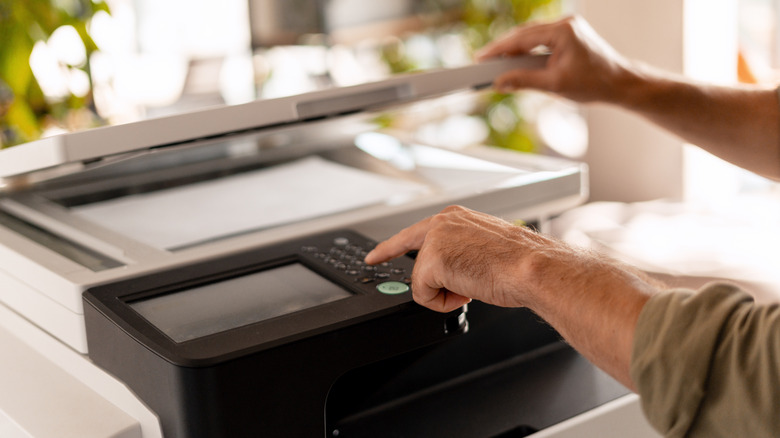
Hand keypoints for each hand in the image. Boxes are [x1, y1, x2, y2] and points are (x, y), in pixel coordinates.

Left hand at [364, 205, 552, 312]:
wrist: (532, 268)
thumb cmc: (520, 263)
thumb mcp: (483, 250)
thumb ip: (459, 254)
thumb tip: (452, 274)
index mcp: (456, 218)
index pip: (415, 231)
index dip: (390, 246)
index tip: (374, 255)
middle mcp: (442, 222)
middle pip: (406, 251)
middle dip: (396, 262)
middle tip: (377, 263)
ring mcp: (435, 240)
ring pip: (421, 281)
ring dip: (445, 293)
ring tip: (473, 287)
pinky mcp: (431, 261)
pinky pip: (423, 295)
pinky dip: (442, 303)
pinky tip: (467, 293)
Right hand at [475, 15, 633, 103]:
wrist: (620, 84)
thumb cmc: (595, 84)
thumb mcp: (555, 86)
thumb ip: (524, 82)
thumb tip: (500, 82)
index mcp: (563, 31)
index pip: (522, 38)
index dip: (498, 49)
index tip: (481, 57)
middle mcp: (566, 24)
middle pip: (525, 34)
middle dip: (504, 49)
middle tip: (483, 62)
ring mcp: (568, 27)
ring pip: (532, 36)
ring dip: (515, 50)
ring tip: (496, 64)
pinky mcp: (569, 35)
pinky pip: (541, 40)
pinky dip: (528, 51)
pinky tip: (516, 62)